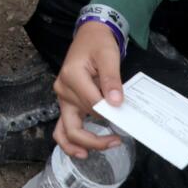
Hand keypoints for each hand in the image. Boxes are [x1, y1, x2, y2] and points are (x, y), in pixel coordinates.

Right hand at [52, 22, 126, 158]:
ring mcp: (62, 98)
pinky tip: (84, 150)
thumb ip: (112, 79)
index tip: (125, 120)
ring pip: (65, 130)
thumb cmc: (99, 43)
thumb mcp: (109, 56)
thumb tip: (116, 103)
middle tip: (117, 141)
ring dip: (80, 144)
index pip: (92, 105)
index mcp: (71, 77)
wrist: (89, 35)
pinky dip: (71, 140)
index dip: (109, 115)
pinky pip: (63, 126)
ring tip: (95, 152)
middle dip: (95, 139)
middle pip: (76, 124)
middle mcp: (62, 90)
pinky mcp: (66, 102)